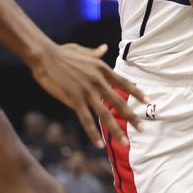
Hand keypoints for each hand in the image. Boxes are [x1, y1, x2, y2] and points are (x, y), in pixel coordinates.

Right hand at [30, 43, 147, 147]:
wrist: (45, 56)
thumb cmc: (61, 53)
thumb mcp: (82, 51)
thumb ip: (95, 53)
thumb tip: (104, 47)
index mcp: (101, 69)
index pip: (123, 83)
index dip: (136, 92)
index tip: (148, 100)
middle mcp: (98, 81)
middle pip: (119, 102)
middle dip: (132, 117)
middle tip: (143, 128)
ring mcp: (87, 91)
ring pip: (105, 114)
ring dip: (116, 130)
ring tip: (125, 142)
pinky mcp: (74, 99)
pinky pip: (86, 120)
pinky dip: (92, 133)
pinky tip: (98, 145)